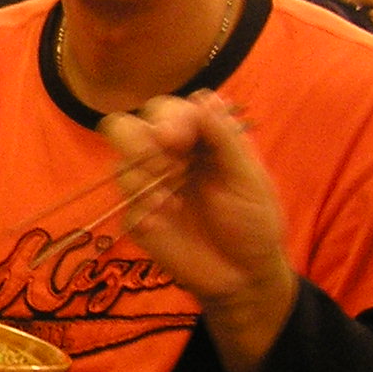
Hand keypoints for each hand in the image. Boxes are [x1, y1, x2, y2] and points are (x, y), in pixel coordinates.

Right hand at [101, 92, 298, 371]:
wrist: (243, 276)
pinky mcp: (136, 217)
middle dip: (138, 142)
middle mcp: (166, 157)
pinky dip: (142, 205)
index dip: (166, 118)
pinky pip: (123, 201)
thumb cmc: (253, 222)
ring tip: (172, 201)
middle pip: (125, 127)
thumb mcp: (249, 178)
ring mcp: (147, 187)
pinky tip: (166, 218)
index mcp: (196, 140)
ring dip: (142, 177)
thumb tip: (203, 95)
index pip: (166, 110)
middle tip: (166, 166)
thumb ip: (224, 139)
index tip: (174, 139)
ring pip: (119, 163)